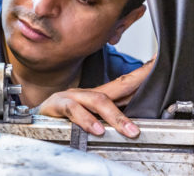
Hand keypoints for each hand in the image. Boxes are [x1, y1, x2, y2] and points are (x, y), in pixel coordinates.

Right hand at [36, 54, 155, 137]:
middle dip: (137, 85)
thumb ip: (107, 118)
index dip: (142, 73)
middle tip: (159, 92)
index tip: (158, 63)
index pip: (124, 82)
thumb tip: (134, 123)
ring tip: (129, 130)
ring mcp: (72, 97)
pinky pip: (74, 111)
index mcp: (96, 95)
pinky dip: (86, 120)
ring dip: (115, 116)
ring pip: (97, 100)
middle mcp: (86, 93)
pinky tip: (95, 129)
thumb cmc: (63, 119)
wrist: (35, 120)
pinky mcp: (58, 105)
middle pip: (116, 87)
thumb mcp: (88, 118)